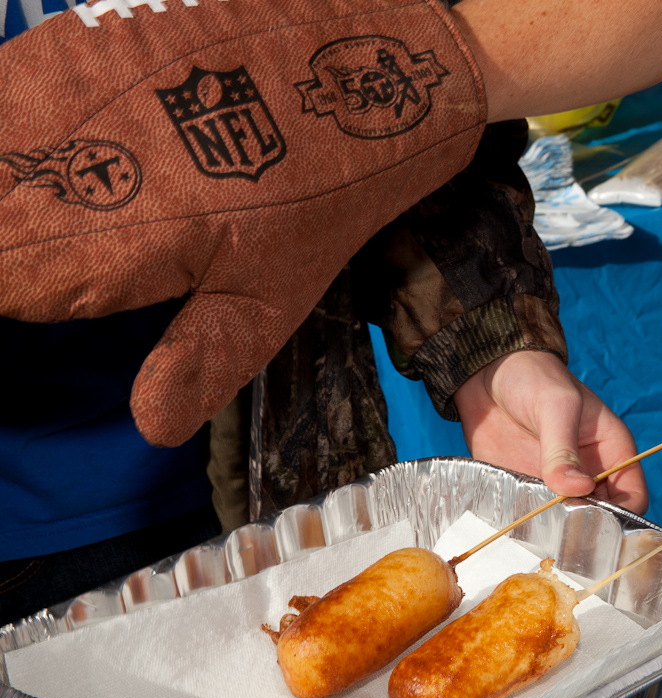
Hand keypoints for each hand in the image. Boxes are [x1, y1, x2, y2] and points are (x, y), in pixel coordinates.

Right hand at [0, 0, 485, 447]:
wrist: (358, 73)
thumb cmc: (319, 196)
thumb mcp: (270, 301)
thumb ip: (198, 361)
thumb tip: (149, 426)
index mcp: (101, 238)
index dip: (17, 299)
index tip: (51, 304)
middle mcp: (60, 151)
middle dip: (15, 250)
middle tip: (83, 258)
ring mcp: (61, 80)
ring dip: (14, 188)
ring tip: (86, 210)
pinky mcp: (76, 35)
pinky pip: (9, 92)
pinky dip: (24, 133)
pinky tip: (80, 152)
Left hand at [453, 350, 647, 513]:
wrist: (485, 372)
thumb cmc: (533, 376)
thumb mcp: (555, 406)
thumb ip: (562, 449)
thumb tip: (577, 489)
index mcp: (611, 450)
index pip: (632, 497)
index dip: (622, 518)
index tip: (597, 527)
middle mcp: (588, 472)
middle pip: (601, 517)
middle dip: (588, 531)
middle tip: (564, 536)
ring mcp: (556, 482)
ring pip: (566, 522)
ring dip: (555, 531)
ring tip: (539, 532)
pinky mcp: (525, 487)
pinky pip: (533, 516)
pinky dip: (528, 525)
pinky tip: (517, 526)